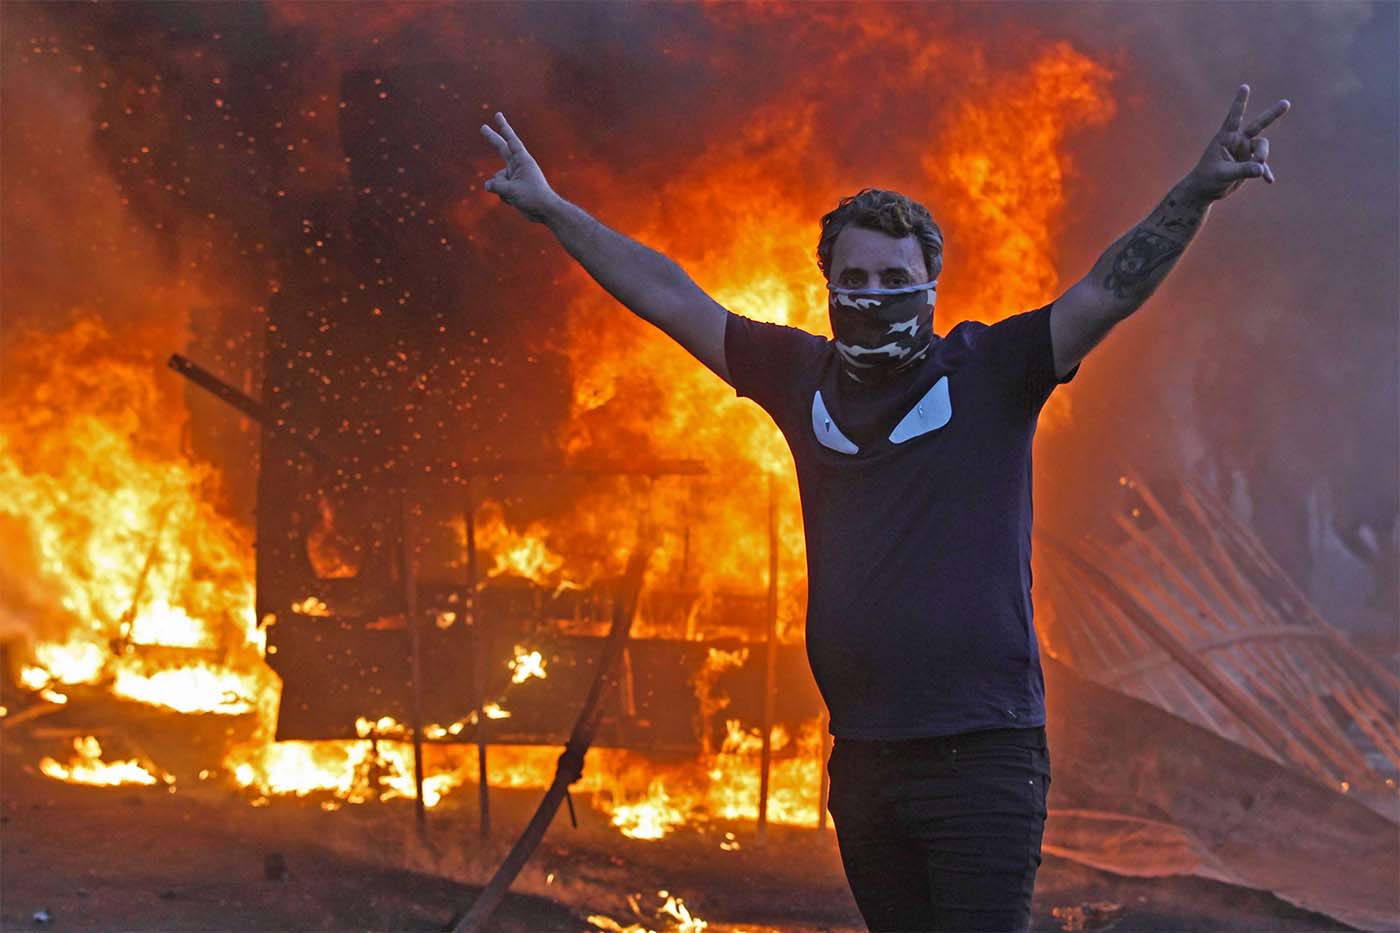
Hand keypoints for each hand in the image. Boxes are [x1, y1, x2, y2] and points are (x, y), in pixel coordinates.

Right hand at [480, 112, 557, 221]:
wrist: (545, 212)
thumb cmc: (533, 198)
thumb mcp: (512, 191)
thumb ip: (496, 186)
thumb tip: (487, 185)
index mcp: (523, 160)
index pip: (511, 140)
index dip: (503, 127)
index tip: (497, 115)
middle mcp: (518, 165)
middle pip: (501, 149)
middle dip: (492, 138)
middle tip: (482, 127)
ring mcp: (514, 176)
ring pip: (497, 180)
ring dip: (503, 190)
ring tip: (518, 196)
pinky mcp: (512, 187)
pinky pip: (499, 190)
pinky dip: (504, 197)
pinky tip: (516, 201)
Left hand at [1184, 84, 1289, 201]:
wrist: (1205, 190)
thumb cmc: (1207, 179)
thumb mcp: (1224, 174)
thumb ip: (1242, 171)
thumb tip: (1261, 169)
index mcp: (1225, 138)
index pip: (1234, 117)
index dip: (1240, 102)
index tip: (1244, 87)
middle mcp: (1237, 141)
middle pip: (1258, 125)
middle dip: (1272, 114)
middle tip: (1286, 103)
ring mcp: (1244, 151)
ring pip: (1262, 148)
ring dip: (1261, 158)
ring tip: (1256, 171)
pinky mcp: (1249, 163)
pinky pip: (1262, 165)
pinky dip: (1265, 172)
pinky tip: (1268, 180)